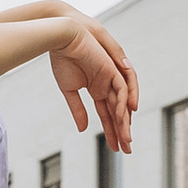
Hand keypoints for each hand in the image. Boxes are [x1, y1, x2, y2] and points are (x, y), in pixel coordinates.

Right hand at [49, 17, 138, 150]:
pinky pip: (122, 88)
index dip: (111, 131)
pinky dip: (123, 102)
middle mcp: (107, 85)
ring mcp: (111, 77)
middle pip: (118, 112)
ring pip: (123, 103)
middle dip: (122, 131)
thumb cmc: (62, 59)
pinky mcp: (111, 68)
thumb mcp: (69, 90)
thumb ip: (78, 109)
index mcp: (97, 88)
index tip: (114, 148)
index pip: (108, 114)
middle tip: (125, 150)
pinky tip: (123, 117)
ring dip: (125, 121)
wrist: (61, 37)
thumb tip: (83, 130)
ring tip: (125, 139)